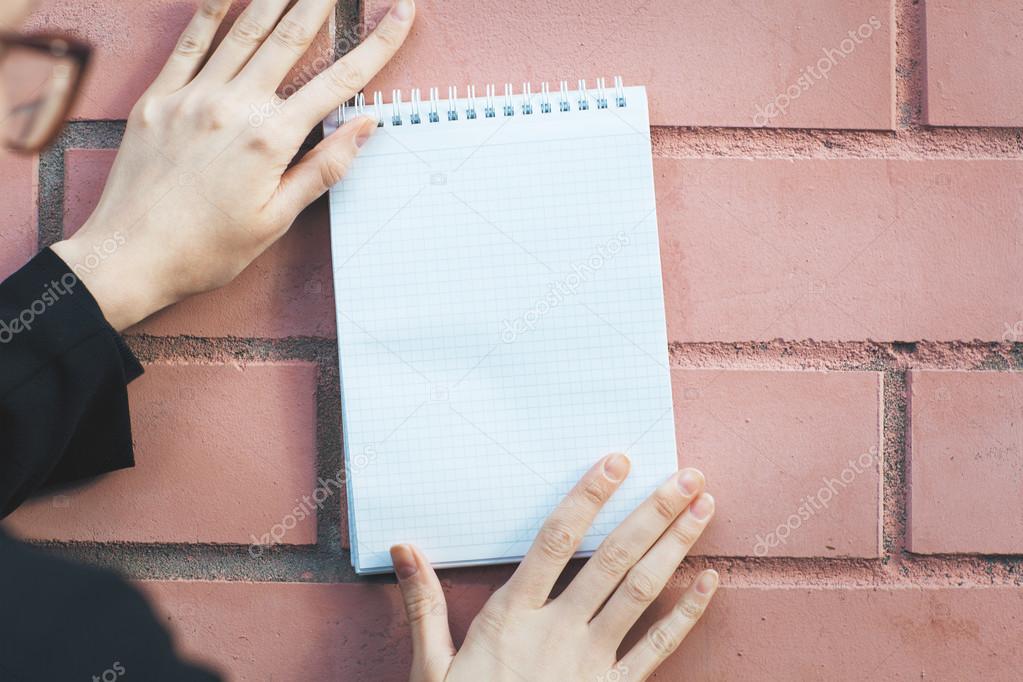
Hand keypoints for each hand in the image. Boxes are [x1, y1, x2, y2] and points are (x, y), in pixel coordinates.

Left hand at [51, 0, 415, 330]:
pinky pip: (190, 43)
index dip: (376, 45)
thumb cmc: (206, 250)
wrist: (128, 257)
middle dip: (322, 3)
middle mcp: (233, 107)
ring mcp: (192, 97)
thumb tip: (364, 127)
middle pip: (290, 38)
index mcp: (269, 140)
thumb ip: (322, 168)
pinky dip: (210, 11)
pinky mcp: (158, 98)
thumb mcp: (275, 220)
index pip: (337, 82)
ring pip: (244, 31)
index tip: (400, 14)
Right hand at [390, 455, 717, 681]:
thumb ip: (423, 603)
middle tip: (687, 475)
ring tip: (704, 507)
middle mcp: (558, 632)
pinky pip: (657, 649)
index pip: (555, 541)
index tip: (616, 462)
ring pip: (640, 593)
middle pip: (612, 560)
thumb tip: (403, 547)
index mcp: (511, 616)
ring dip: (675, 548)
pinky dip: (687, 614)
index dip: (587, 498)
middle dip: (652, 513)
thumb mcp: (430, 667)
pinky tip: (709, 581)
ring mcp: (591, 663)